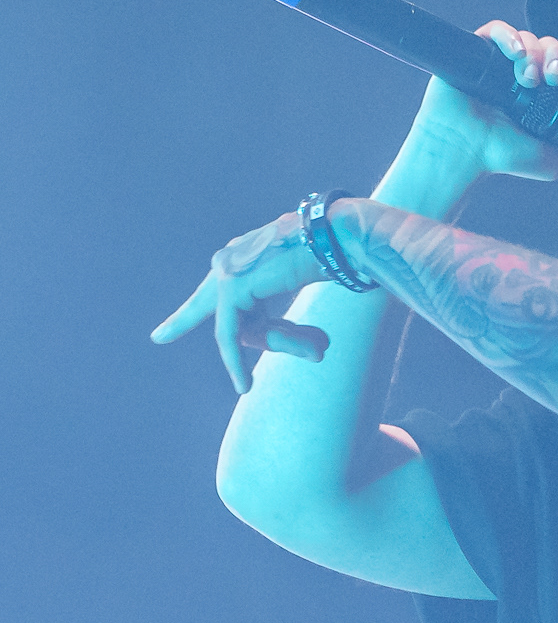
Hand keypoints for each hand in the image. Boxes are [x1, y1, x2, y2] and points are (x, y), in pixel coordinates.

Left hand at [150, 209, 335, 393]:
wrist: (335, 237)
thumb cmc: (326, 258)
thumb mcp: (297, 292)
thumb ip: (278, 316)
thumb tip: (263, 347)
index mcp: (244, 254)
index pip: (216, 289)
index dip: (191, 311)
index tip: (163, 330)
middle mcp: (230, 258)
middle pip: (215, 306)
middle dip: (182, 319)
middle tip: (158, 337)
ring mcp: (227, 269)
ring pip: (237, 329)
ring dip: (277, 345)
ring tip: (315, 348)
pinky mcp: (231, 286)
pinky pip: (230, 335)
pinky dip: (237, 361)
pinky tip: (243, 385)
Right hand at [404, 22, 557, 181]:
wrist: (463, 151)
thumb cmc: (503, 158)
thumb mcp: (553, 160)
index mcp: (542, 94)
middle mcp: (522, 74)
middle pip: (551, 47)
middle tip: (554, 77)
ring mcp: (500, 62)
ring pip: (529, 37)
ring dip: (535, 53)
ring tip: (528, 79)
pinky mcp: (477, 51)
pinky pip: (498, 29)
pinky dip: (511, 36)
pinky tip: (517, 54)